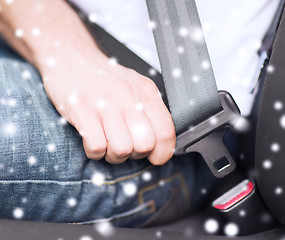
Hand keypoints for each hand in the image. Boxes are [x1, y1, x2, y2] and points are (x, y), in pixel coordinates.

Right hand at [41, 53, 175, 164]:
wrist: (69, 56)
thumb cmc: (104, 78)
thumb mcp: (135, 87)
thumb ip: (150, 112)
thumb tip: (161, 144)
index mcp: (146, 91)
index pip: (166, 131)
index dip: (162, 153)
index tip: (154, 157)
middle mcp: (128, 95)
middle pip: (145, 144)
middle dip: (135, 155)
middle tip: (126, 147)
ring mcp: (104, 102)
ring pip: (122, 149)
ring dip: (113, 155)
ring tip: (107, 143)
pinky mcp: (80, 109)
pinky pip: (96, 146)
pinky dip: (95, 151)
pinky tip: (92, 139)